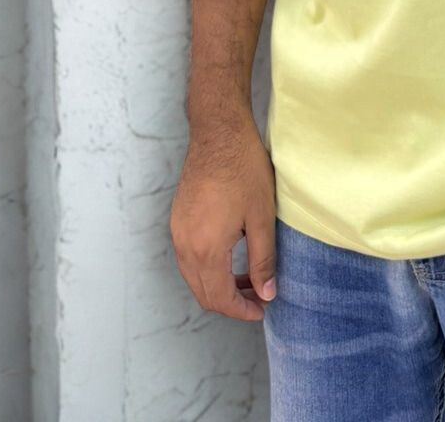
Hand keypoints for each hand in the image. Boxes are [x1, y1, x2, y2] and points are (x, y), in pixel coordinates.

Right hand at [170, 113, 277, 321]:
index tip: (262, 310)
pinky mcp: (178, 219)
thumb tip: (267, 293)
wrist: (219, 133)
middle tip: (259, 298)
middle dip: (230, 302)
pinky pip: (188, 257)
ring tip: (248, 279)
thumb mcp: (262, 217)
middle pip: (203, 292)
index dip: (241, 310)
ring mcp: (177, 231)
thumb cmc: (244, 169)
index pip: (219, 298)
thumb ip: (263, 260)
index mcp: (206, 248)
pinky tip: (231, 257)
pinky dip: (208, 267)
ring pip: (194, 276)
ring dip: (218, 285)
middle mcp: (184, 245)